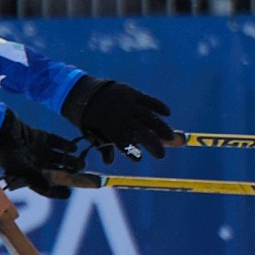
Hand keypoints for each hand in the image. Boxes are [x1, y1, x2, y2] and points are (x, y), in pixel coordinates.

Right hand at [0, 115, 85, 199]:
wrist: (0, 128)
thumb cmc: (6, 151)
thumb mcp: (20, 168)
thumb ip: (35, 178)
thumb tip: (48, 189)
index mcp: (27, 175)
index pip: (44, 187)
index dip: (56, 192)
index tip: (69, 194)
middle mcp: (34, 164)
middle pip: (54, 172)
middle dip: (67, 174)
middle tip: (80, 174)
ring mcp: (38, 150)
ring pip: (58, 158)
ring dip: (69, 161)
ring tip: (81, 162)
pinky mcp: (40, 137)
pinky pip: (56, 143)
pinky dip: (65, 145)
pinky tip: (73, 148)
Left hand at [61, 76, 177, 160]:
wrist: (84, 91)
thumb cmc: (89, 118)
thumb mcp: (92, 133)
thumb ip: (103, 148)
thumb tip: (109, 163)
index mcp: (109, 127)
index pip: (123, 143)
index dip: (131, 152)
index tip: (139, 159)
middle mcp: (120, 115)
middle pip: (141, 132)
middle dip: (153, 145)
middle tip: (161, 156)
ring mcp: (127, 103)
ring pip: (149, 117)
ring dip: (161, 128)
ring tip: (170, 138)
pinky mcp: (132, 93)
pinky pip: (148, 100)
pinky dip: (159, 106)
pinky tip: (167, 114)